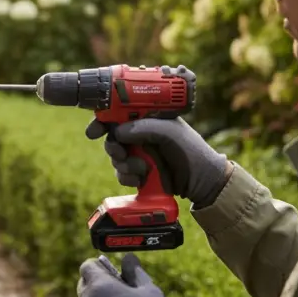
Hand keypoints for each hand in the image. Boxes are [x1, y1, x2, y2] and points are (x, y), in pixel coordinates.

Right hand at [86, 117, 229, 207]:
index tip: (94, 131)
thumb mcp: (168, 133)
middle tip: (120, 153)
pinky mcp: (139, 173)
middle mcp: (142, 135)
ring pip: (115, 157)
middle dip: (113, 147)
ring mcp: (140, 154)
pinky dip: (127, 178)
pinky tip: (141, 179)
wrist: (203, 183)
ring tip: (141, 169)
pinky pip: (121, 174)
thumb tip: (118, 131)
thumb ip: (143, 128)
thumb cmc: (191, 151)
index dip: (103, 120)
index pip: (119, 113)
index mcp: (149, 118)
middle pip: (112, 137)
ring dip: (124, 165)